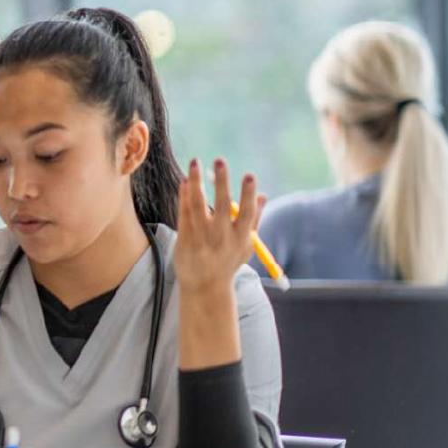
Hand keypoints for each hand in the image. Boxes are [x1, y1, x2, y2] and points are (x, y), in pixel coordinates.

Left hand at [173, 157, 264, 369]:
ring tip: (195, 163)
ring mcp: (202, 238)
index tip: (249, 176)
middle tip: (220, 160)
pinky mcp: (185, 239)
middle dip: (221, 182)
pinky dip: (184, 196)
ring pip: (198, 205)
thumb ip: (254, 220)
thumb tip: (263, 194)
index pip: (247, 213)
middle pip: (221, 205)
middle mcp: (221, 237)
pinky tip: (184, 181)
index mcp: (240, 238)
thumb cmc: (228, 262)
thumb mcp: (246, 245)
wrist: (205, 287)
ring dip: (196, 182)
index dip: (248, 194)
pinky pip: (184, 213)